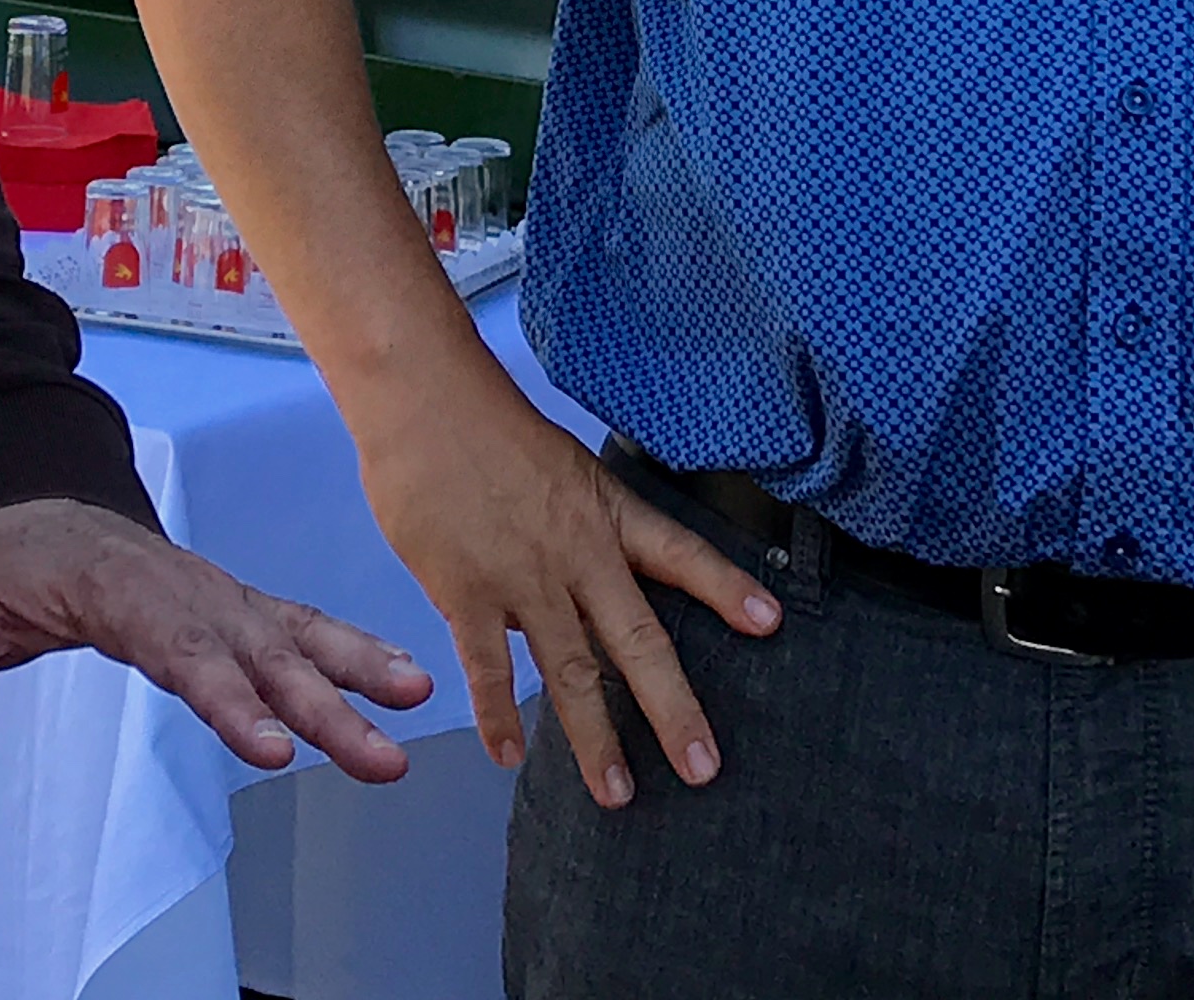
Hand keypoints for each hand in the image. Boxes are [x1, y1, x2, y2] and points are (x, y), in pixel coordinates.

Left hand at [0, 497, 438, 782]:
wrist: (35, 512)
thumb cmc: (3, 566)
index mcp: (123, 591)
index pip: (184, 655)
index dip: (231, 702)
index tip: (276, 749)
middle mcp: (186, 592)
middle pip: (260, 655)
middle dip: (323, 708)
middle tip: (378, 759)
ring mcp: (218, 597)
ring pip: (295, 638)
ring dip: (358, 675)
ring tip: (417, 710)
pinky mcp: (236, 607)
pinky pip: (302, 626)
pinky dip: (356, 650)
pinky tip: (406, 682)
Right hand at [360, 383, 780, 809]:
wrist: (422, 399)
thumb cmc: (482, 424)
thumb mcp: (558, 464)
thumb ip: (576, 525)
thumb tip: (581, 576)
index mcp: (604, 512)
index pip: (680, 553)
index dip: (727, 588)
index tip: (771, 623)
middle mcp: (576, 552)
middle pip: (637, 640)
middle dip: (673, 709)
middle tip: (703, 767)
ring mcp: (522, 577)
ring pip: (571, 671)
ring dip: (595, 737)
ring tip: (616, 793)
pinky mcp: (466, 591)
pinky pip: (488, 668)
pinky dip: (498, 716)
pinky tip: (509, 756)